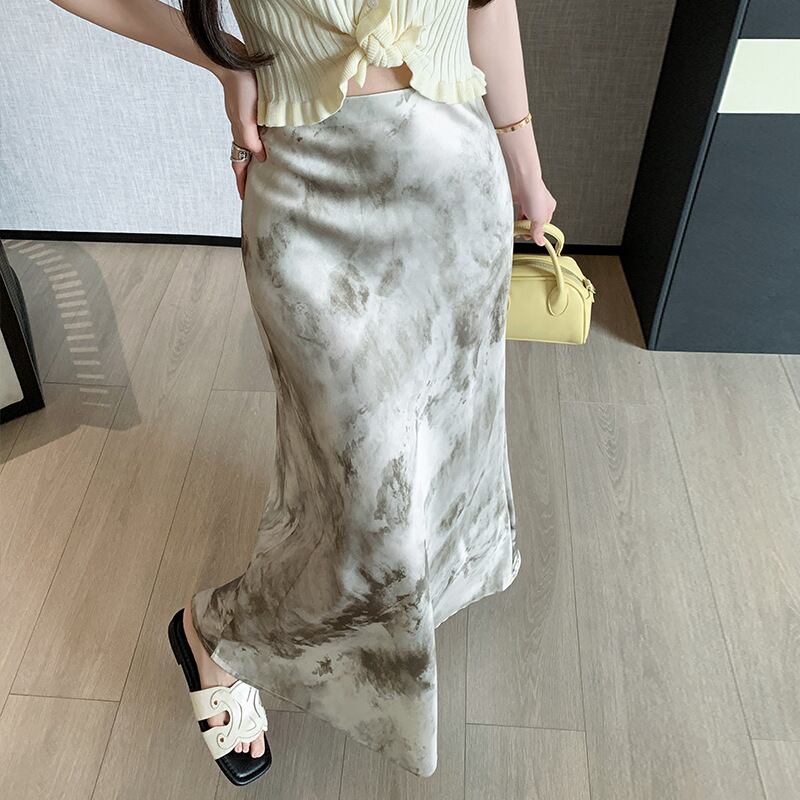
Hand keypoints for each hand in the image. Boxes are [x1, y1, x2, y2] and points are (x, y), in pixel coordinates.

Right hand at [216, 62, 267, 200]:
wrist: (236, 61)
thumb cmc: (241, 88)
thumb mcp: (245, 119)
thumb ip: (252, 140)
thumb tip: (262, 159)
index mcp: (241, 135)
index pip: (240, 165)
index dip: (242, 183)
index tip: (245, 200)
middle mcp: (245, 130)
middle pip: (246, 159)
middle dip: (250, 177)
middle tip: (259, 192)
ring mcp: (250, 121)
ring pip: (253, 147)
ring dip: (258, 162)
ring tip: (268, 174)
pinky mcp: (257, 111)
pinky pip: (260, 134)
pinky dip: (263, 144)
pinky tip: (274, 145)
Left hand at [511, 173, 556, 246]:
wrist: (521, 179)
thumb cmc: (534, 194)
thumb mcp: (538, 219)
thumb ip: (539, 232)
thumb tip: (540, 242)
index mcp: (549, 207)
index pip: (545, 225)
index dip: (538, 232)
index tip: (532, 238)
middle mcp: (540, 204)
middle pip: (534, 222)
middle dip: (529, 229)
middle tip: (524, 233)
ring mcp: (529, 202)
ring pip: (525, 218)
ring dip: (521, 225)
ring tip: (518, 229)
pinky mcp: (519, 200)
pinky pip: (518, 213)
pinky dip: (516, 219)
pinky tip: (514, 222)